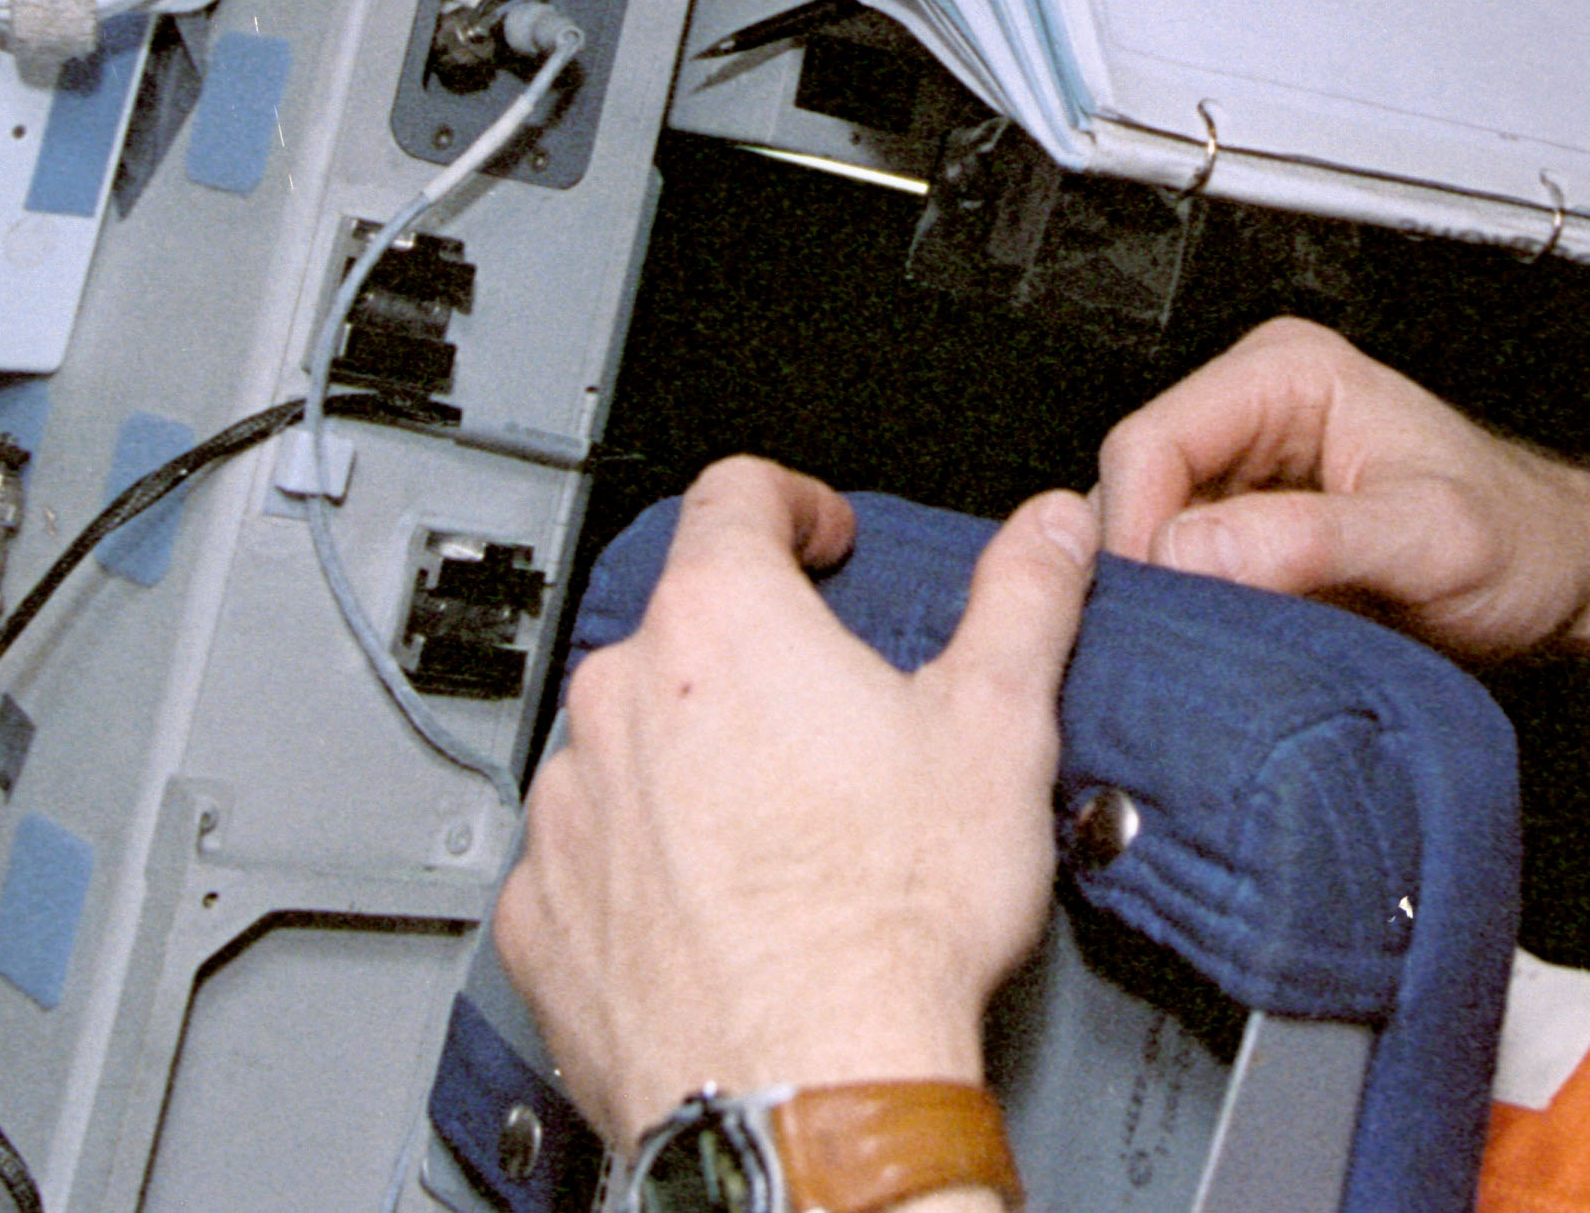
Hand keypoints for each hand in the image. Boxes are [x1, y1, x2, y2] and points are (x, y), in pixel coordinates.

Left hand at [495, 460, 1092, 1143]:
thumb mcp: (998, 729)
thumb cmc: (892, 924)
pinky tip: (713, 907)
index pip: (735, 498)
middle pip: (682, 633)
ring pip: (626, 747)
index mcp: (724, 627)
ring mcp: (570, 810)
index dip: (792, 506)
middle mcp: (622, 702)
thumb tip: (1047, 534)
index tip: (819, 537)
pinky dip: (637, 866)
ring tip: (777, 831)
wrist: (812, 1090)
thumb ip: (1023, 603)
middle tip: (828, 723)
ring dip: (686, 764)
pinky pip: (584, 857)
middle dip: (752, 660)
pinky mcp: (541, 914)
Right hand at [1092, 318, 1589, 667]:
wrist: (1557, 579)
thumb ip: (1315, 540)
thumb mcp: (1432, 540)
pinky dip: (1190, 621)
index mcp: (1286, 373)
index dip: (1137, 534)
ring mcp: (1243, 473)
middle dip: (1148, 574)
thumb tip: (1197, 549)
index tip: (1160, 613)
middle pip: (1132, 491)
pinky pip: (1178, 577)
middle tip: (1186, 650)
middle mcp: (1251, 411)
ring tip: (1217, 654)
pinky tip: (1227, 653)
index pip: (1148, 443)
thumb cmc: (1520, 540)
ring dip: (1168, 603)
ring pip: (1146, 540)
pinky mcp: (1245, 532)